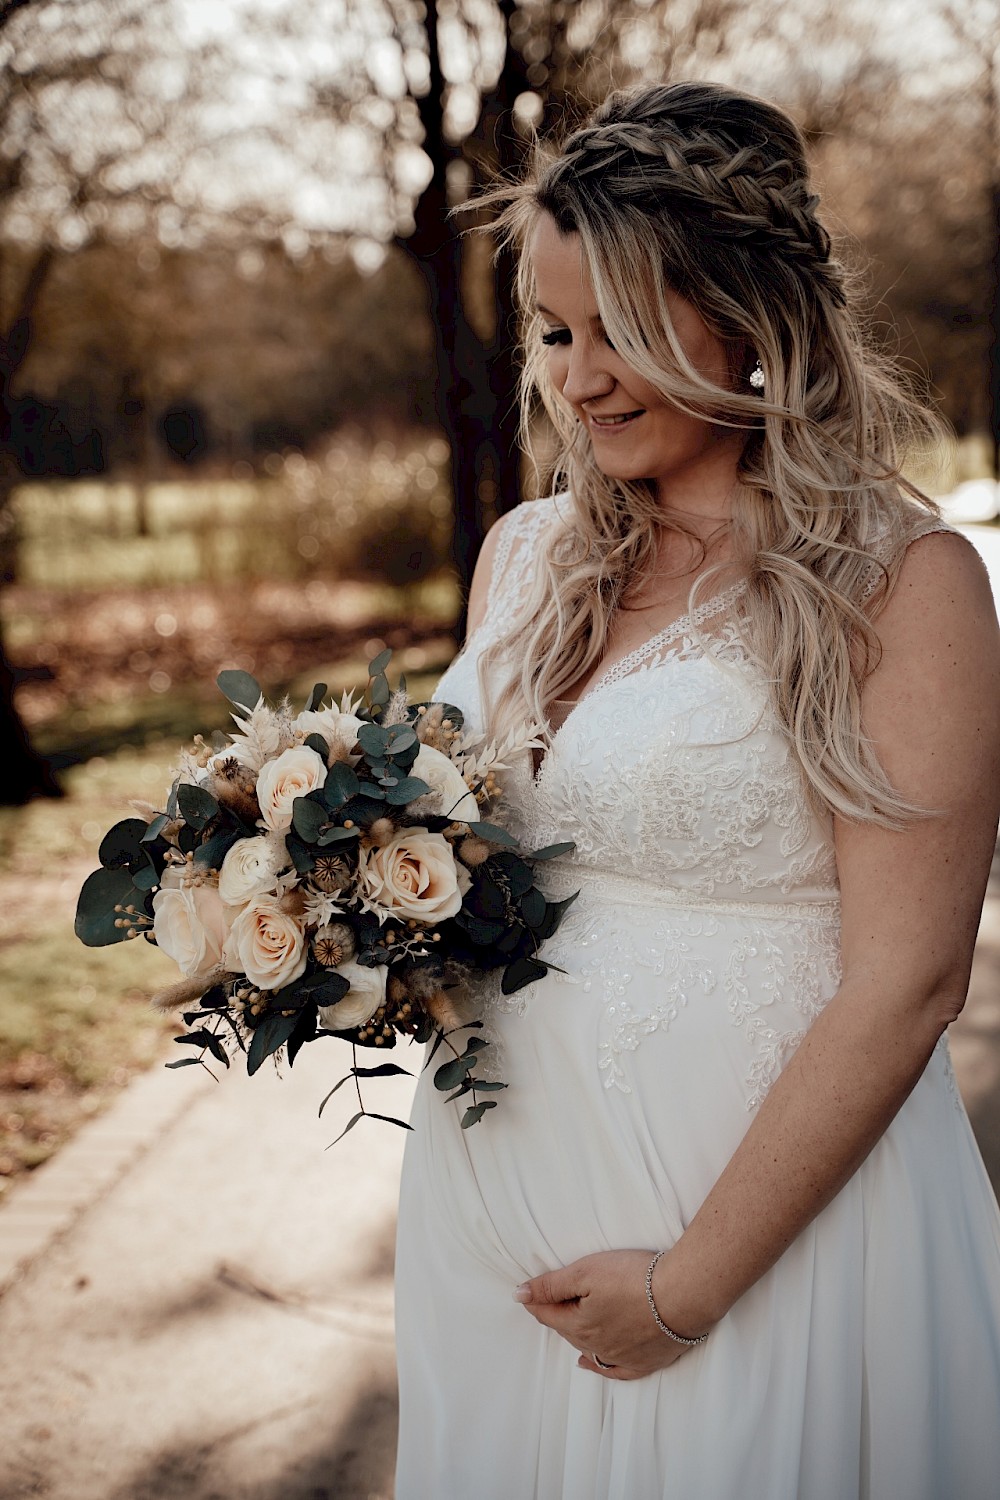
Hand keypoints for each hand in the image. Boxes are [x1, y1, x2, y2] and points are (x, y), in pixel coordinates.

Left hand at [513, 1249, 708, 1380]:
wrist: (684, 1296)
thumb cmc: (634, 1278)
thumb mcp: (586, 1272)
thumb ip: (551, 1285)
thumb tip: (519, 1295)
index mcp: (579, 1325)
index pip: (548, 1314)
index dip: (536, 1300)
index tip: (526, 1291)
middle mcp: (596, 1346)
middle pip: (567, 1330)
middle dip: (556, 1315)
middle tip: (548, 1300)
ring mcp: (621, 1358)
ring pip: (587, 1349)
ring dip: (574, 1337)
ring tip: (564, 1326)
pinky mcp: (645, 1362)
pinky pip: (615, 1372)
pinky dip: (598, 1368)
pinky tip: (587, 1364)